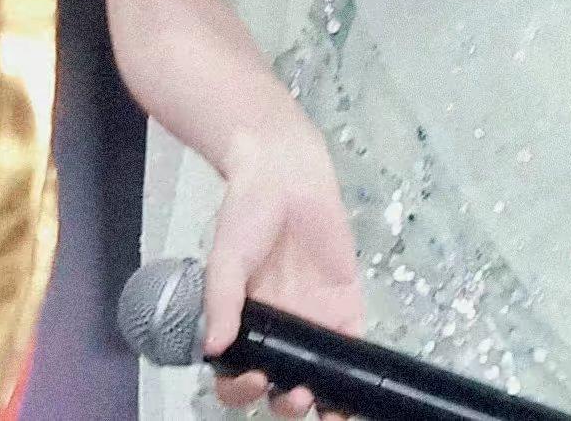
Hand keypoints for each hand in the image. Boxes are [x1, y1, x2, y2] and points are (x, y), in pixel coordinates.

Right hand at [205, 129, 363, 418]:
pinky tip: (357, 387)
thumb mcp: (226, 256)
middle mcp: (278, 330)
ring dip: (325, 400)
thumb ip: (221, 300)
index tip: (253, 380)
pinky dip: (355, 371)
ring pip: (319, 376)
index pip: (239, 374)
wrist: (286, 172)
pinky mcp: (344, 305)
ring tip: (330, 410)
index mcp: (245, 324)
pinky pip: (351, 345)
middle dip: (288, 403)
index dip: (242, 389)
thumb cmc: (248, 213)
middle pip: (281, 384)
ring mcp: (313, 320)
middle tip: (297, 396)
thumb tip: (214, 349)